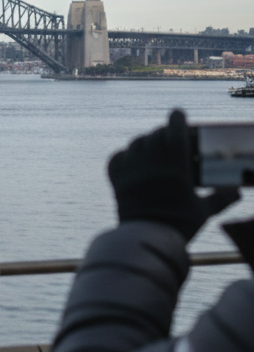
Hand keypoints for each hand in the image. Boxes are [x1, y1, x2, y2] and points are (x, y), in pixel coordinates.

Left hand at [108, 109, 239, 240]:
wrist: (147, 235)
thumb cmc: (180, 222)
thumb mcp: (204, 210)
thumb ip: (220, 198)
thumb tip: (237, 192)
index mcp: (175, 160)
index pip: (174, 127)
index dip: (177, 119)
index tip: (179, 115)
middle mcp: (150, 158)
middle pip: (156, 134)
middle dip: (164, 133)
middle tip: (170, 138)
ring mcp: (130, 166)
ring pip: (136, 143)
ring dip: (145, 143)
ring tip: (152, 150)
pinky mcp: (115, 177)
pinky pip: (117, 158)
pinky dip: (125, 156)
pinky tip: (132, 162)